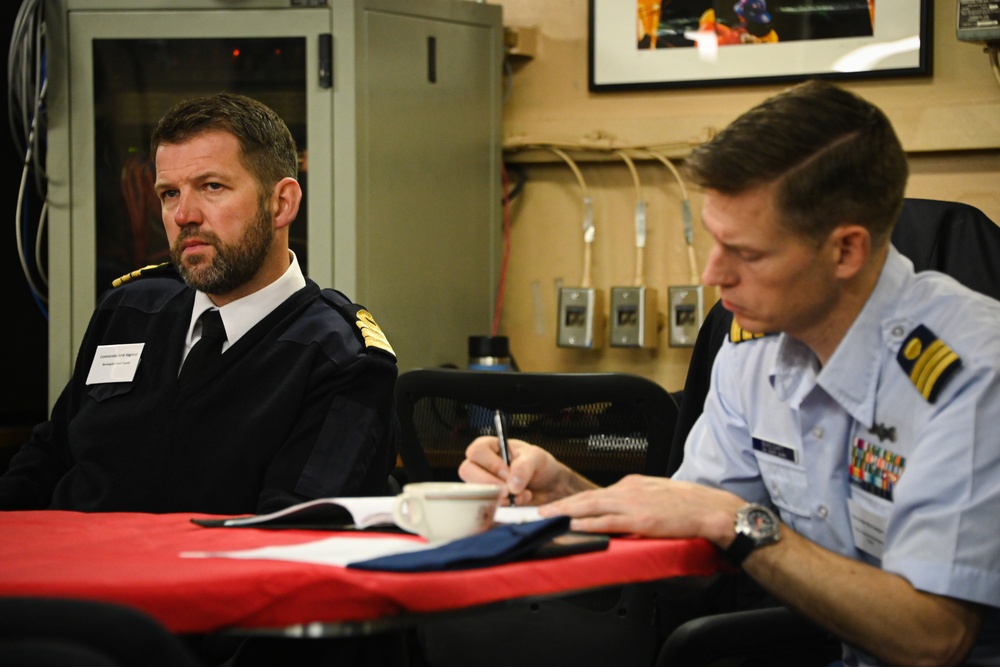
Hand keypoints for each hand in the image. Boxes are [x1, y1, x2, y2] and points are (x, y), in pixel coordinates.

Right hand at [458, 436, 593, 505]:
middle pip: (467, 471)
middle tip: (510, 489)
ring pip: (475, 491)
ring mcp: (483, 484)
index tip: (507, 472)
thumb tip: (511, 485)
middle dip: (490, 483)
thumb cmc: (540, 466)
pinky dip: (503, 508)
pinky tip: (519, 502)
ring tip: (521, 495)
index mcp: (491, 447)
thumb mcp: (536, 458)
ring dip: (500, 497)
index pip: (476, 451)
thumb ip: (524, 466)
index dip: (489, 463)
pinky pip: (484, 507)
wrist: (550, 487)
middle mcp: (483, 465)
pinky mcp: (488, 501)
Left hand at [539, 474, 742, 544]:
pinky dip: (588, 523)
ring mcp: (633, 504)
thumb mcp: (657, 494)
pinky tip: (573, 525)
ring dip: (565, 512)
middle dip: (559, 504)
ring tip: (544, 518)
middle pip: (585, 497)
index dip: (571, 501)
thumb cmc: (690, 506)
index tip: (553, 507)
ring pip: (591, 506)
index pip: (594, 493)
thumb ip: (636, 500)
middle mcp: (628, 490)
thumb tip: (618, 510)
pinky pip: (608, 521)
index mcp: (631, 485)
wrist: (713, 510)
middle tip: (536, 511)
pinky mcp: (641, 519)